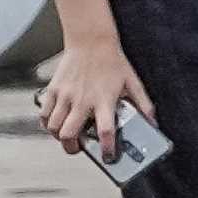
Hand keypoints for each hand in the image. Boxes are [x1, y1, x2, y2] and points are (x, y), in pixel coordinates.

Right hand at [39, 41, 148, 158]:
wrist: (90, 40)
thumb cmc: (112, 62)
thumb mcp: (133, 82)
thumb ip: (144, 104)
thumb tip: (153, 123)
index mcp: (104, 100)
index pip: (105, 130)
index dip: (106, 148)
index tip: (108, 157)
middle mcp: (82, 100)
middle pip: (69, 134)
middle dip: (72, 148)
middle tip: (78, 149)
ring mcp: (65, 95)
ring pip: (54, 127)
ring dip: (59, 136)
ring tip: (68, 136)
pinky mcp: (53, 90)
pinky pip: (44, 114)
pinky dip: (47, 123)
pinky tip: (56, 123)